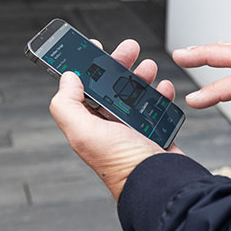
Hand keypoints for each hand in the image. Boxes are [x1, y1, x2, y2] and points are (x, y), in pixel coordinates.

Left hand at [49, 39, 182, 200]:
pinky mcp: (155, 130)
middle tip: (128, 49)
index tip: (94, 47)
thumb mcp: (83, 133)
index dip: (86, 66)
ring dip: (141, 75)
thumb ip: (67, 105)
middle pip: (111, 84)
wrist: (161, 183)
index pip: (82, 88)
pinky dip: (161, 94)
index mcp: (88, 124)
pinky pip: (157, 105)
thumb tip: (67, 78)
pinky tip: (164, 89)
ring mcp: (132, 127)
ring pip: (135, 91)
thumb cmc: (123, 165)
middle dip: (119, 64)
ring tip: (149, 67)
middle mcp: (108, 125)